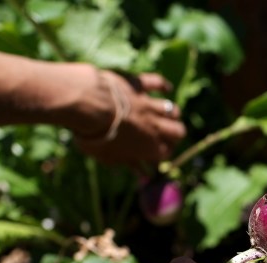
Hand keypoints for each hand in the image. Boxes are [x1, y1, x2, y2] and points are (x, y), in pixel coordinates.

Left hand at [67, 69, 186, 168]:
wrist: (89, 106)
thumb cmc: (96, 137)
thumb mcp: (110, 158)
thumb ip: (129, 163)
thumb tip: (142, 174)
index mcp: (149, 147)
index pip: (166, 153)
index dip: (162, 154)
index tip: (154, 155)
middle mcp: (154, 126)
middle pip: (178, 131)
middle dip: (174, 136)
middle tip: (164, 137)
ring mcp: (148, 105)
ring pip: (172, 110)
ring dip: (171, 114)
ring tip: (165, 117)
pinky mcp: (139, 86)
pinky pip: (157, 83)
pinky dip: (163, 85)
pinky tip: (167, 88)